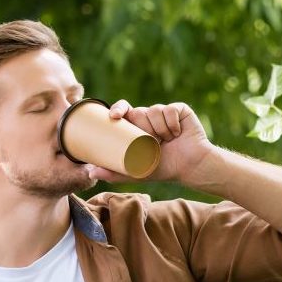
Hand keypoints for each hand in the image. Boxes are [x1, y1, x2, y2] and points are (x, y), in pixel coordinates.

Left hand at [84, 100, 213, 183]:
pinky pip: (170, 111)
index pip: (124, 110)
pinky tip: (178, 134)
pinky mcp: (179, 110)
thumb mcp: (137, 172)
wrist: (191, 166)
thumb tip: (90, 173)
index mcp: (137, 126)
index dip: (118, 108)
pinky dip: (173, 124)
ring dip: (160, 129)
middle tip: (152, 140)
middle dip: (144, 126)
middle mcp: (149, 117)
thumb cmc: (164, 168)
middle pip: (139, 112)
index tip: (114, 116)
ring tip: (168, 141)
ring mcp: (164, 112)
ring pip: (155, 111)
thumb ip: (114, 173)